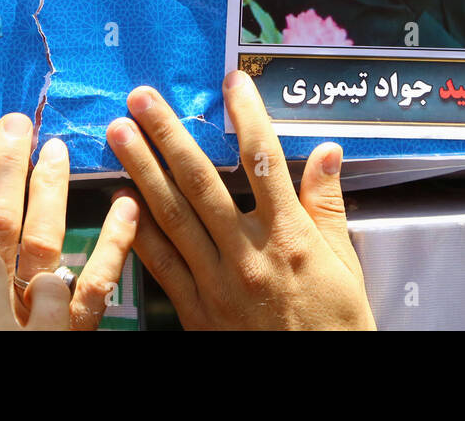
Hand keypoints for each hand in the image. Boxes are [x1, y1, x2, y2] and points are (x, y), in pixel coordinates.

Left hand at [106, 70, 375, 329]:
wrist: (316, 382)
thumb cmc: (335, 325)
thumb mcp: (345, 264)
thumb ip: (328, 206)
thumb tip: (327, 152)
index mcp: (289, 237)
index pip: (264, 160)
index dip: (247, 116)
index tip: (232, 83)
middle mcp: (248, 254)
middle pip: (201, 181)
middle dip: (168, 134)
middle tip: (142, 99)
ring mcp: (217, 283)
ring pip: (172, 215)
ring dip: (141, 169)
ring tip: (119, 134)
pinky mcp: (196, 311)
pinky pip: (162, 264)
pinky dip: (139, 230)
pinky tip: (120, 200)